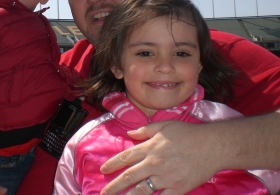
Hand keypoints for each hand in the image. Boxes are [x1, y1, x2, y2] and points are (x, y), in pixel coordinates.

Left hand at [99, 121, 222, 194]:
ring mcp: (166, 178)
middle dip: (114, 186)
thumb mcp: (164, 125)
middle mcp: (154, 164)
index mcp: (150, 148)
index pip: (125, 157)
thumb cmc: (188, 133)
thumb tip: (130, 134)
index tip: (103, 169)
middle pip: (129, 177)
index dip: (112, 164)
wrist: (212, 145)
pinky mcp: (178, 189)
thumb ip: (145, 130)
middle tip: (103, 192)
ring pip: (142, 191)